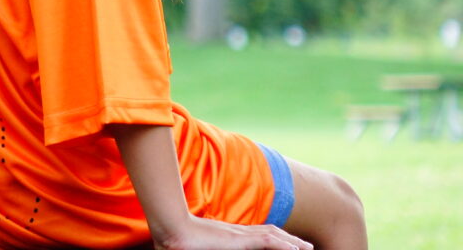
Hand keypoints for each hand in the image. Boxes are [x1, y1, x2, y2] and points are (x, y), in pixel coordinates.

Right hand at [153, 214, 312, 249]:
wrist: (171, 229)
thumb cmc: (177, 242)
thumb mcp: (200, 247)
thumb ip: (208, 247)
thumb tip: (208, 246)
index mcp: (229, 234)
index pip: (257, 233)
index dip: (273, 238)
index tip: (285, 243)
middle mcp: (237, 232)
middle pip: (269, 232)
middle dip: (288, 239)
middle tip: (305, 246)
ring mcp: (239, 234)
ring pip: (272, 235)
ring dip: (291, 241)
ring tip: (306, 247)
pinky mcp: (240, 239)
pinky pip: (269, 241)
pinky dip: (284, 244)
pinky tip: (297, 249)